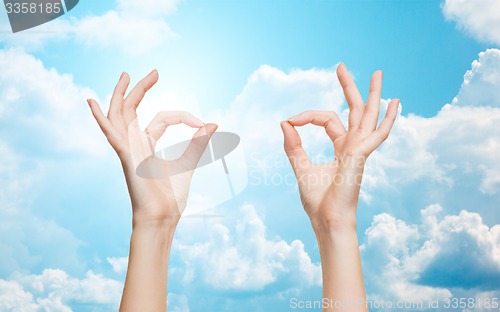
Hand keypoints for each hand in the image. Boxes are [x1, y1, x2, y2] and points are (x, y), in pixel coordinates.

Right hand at [88, 70, 216, 227]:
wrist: (162, 218)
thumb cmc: (170, 198)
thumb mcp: (188, 163)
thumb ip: (198, 143)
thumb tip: (212, 124)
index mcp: (148, 146)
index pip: (162, 118)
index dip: (183, 116)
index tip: (202, 123)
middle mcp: (135, 145)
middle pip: (131, 110)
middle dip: (140, 89)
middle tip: (155, 72)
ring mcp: (128, 150)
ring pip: (118, 116)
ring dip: (120, 95)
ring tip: (125, 75)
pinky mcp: (126, 158)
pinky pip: (111, 135)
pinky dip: (100, 119)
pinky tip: (92, 103)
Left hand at [281, 63, 398, 229]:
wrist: (326, 221)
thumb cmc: (318, 201)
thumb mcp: (300, 167)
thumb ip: (293, 145)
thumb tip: (284, 122)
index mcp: (341, 148)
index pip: (328, 119)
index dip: (308, 116)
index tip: (291, 120)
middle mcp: (353, 146)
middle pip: (354, 110)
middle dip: (349, 87)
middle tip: (340, 66)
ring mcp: (360, 151)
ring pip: (368, 116)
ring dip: (373, 94)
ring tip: (378, 72)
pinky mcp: (361, 157)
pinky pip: (377, 135)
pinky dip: (388, 119)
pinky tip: (395, 103)